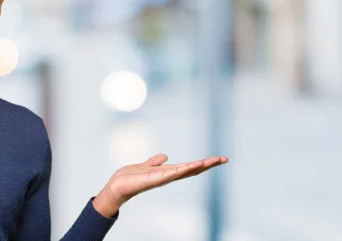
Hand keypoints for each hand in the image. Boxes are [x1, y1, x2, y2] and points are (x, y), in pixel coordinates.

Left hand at [92, 154, 227, 217]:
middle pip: (192, 169)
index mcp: (168, 172)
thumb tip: (165, 156)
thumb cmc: (130, 178)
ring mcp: (163, 178)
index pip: (189, 167)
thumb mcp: (146, 166)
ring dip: (198, 165)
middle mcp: (168, 176)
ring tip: (212, 160)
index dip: (203, 163)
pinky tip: (190, 165)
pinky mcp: (154, 179)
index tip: (218, 158)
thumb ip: (155, 162)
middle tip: (224, 159)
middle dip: (208, 165)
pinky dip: (181, 170)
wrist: (117, 186)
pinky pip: (170, 174)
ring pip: (185, 171)